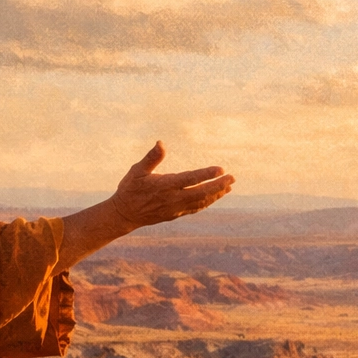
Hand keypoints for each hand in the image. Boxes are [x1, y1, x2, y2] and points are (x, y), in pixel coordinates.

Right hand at [108, 142, 233, 229]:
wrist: (124, 214)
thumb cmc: (130, 189)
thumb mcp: (137, 171)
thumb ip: (151, 158)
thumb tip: (161, 143)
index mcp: (165, 186)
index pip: (190, 179)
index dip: (206, 175)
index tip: (221, 169)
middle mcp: (173, 199)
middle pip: (201, 193)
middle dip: (218, 186)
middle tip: (232, 178)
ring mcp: (175, 209)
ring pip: (201, 202)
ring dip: (216, 194)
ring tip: (229, 186)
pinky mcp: (176, 214)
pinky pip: (196, 208)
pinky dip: (208, 202)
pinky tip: (215, 196)